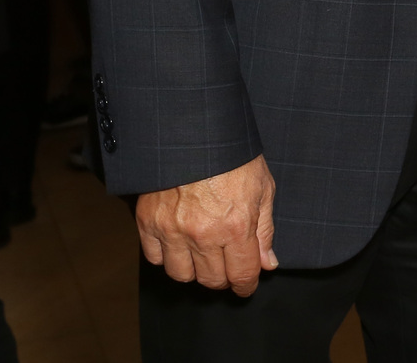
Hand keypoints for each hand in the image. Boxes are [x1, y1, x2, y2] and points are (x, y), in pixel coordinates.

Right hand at [135, 155, 277, 294]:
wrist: (194, 131)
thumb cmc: (233, 154)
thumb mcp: (262, 187)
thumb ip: (264, 230)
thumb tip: (268, 263)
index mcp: (235, 226)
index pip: (242, 274)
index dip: (246, 285)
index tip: (245, 286)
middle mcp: (202, 234)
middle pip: (212, 279)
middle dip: (224, 278)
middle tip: (226, 266)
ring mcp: (172, 230)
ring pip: (182, 275)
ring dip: (194, 271)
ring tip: (202, 255)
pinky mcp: (148, 222)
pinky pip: (155, 258)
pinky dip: (166, 256)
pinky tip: (178, 244)